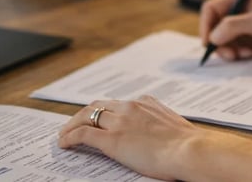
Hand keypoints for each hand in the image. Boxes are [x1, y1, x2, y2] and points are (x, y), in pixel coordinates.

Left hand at [58, 95, 208, 179]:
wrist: (188, 150)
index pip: (118, 104)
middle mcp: (130, 107)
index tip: (98, 118)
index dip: (104, 111)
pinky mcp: (112, 139)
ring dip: (72, 124)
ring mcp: (120, 122)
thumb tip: (161, 134)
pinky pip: (84, 134)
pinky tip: (64, 143)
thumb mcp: (173, 126)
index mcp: (146, 103)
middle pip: (99, 105)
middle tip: (74, 124)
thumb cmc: (186, 144)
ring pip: (87, 116)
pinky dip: (70, 137)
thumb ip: (160, 123)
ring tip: (64, 134)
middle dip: (84, 114)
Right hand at [199, 0, 251, 60]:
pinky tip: (250, 55)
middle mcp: (239, 13)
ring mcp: (244, 29)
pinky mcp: (250, 43)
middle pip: (214, 27)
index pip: (211, 9)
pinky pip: (233, 50)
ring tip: (243, 55)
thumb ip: (234, 26)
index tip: (208, 42)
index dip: (206, 25)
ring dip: (228, 50)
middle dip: (218, 42)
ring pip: (222, 41)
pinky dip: (236, 55)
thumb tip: (213, 37)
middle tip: (229, 54)